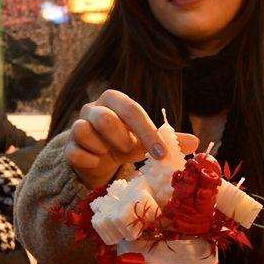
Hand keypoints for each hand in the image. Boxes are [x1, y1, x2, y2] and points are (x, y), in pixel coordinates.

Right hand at [65, 89, 199, 188]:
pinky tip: (96, 163)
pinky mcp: (67, 148)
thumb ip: (167, 140)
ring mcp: (76, 127)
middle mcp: (92, 108)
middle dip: (121, 138)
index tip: (162, 154)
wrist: (96, 161)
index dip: (148, 133)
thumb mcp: (145, 141)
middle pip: (104, 118)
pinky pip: (75, 152)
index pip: (132, 110)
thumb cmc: (123, 144)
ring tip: (108, 155)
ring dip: (101, 148)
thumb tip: (196, 142)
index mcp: (114, 100)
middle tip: (129, 150)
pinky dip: (89, 160)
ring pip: (83, 131)